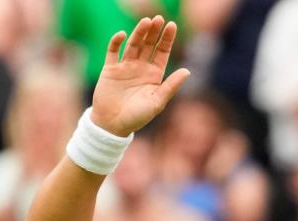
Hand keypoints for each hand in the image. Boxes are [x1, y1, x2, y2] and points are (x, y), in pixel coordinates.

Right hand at [90, 16, 190, 136]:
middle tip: (159, 18)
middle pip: (148, 45)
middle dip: (154, 32)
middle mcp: (141, 68)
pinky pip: (113, 52)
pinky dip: (116, 42)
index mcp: (154, 75)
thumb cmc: (138, 117)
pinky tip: (123, 34)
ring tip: (146, 22)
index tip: (172, 25)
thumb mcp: (157, 102)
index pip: (162, 52)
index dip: (167, 39)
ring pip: (133, 45)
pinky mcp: (110, 69)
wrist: (113, 125)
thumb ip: (171, 86)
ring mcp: (125, 67)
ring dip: (138, 33)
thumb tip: (188, 71)